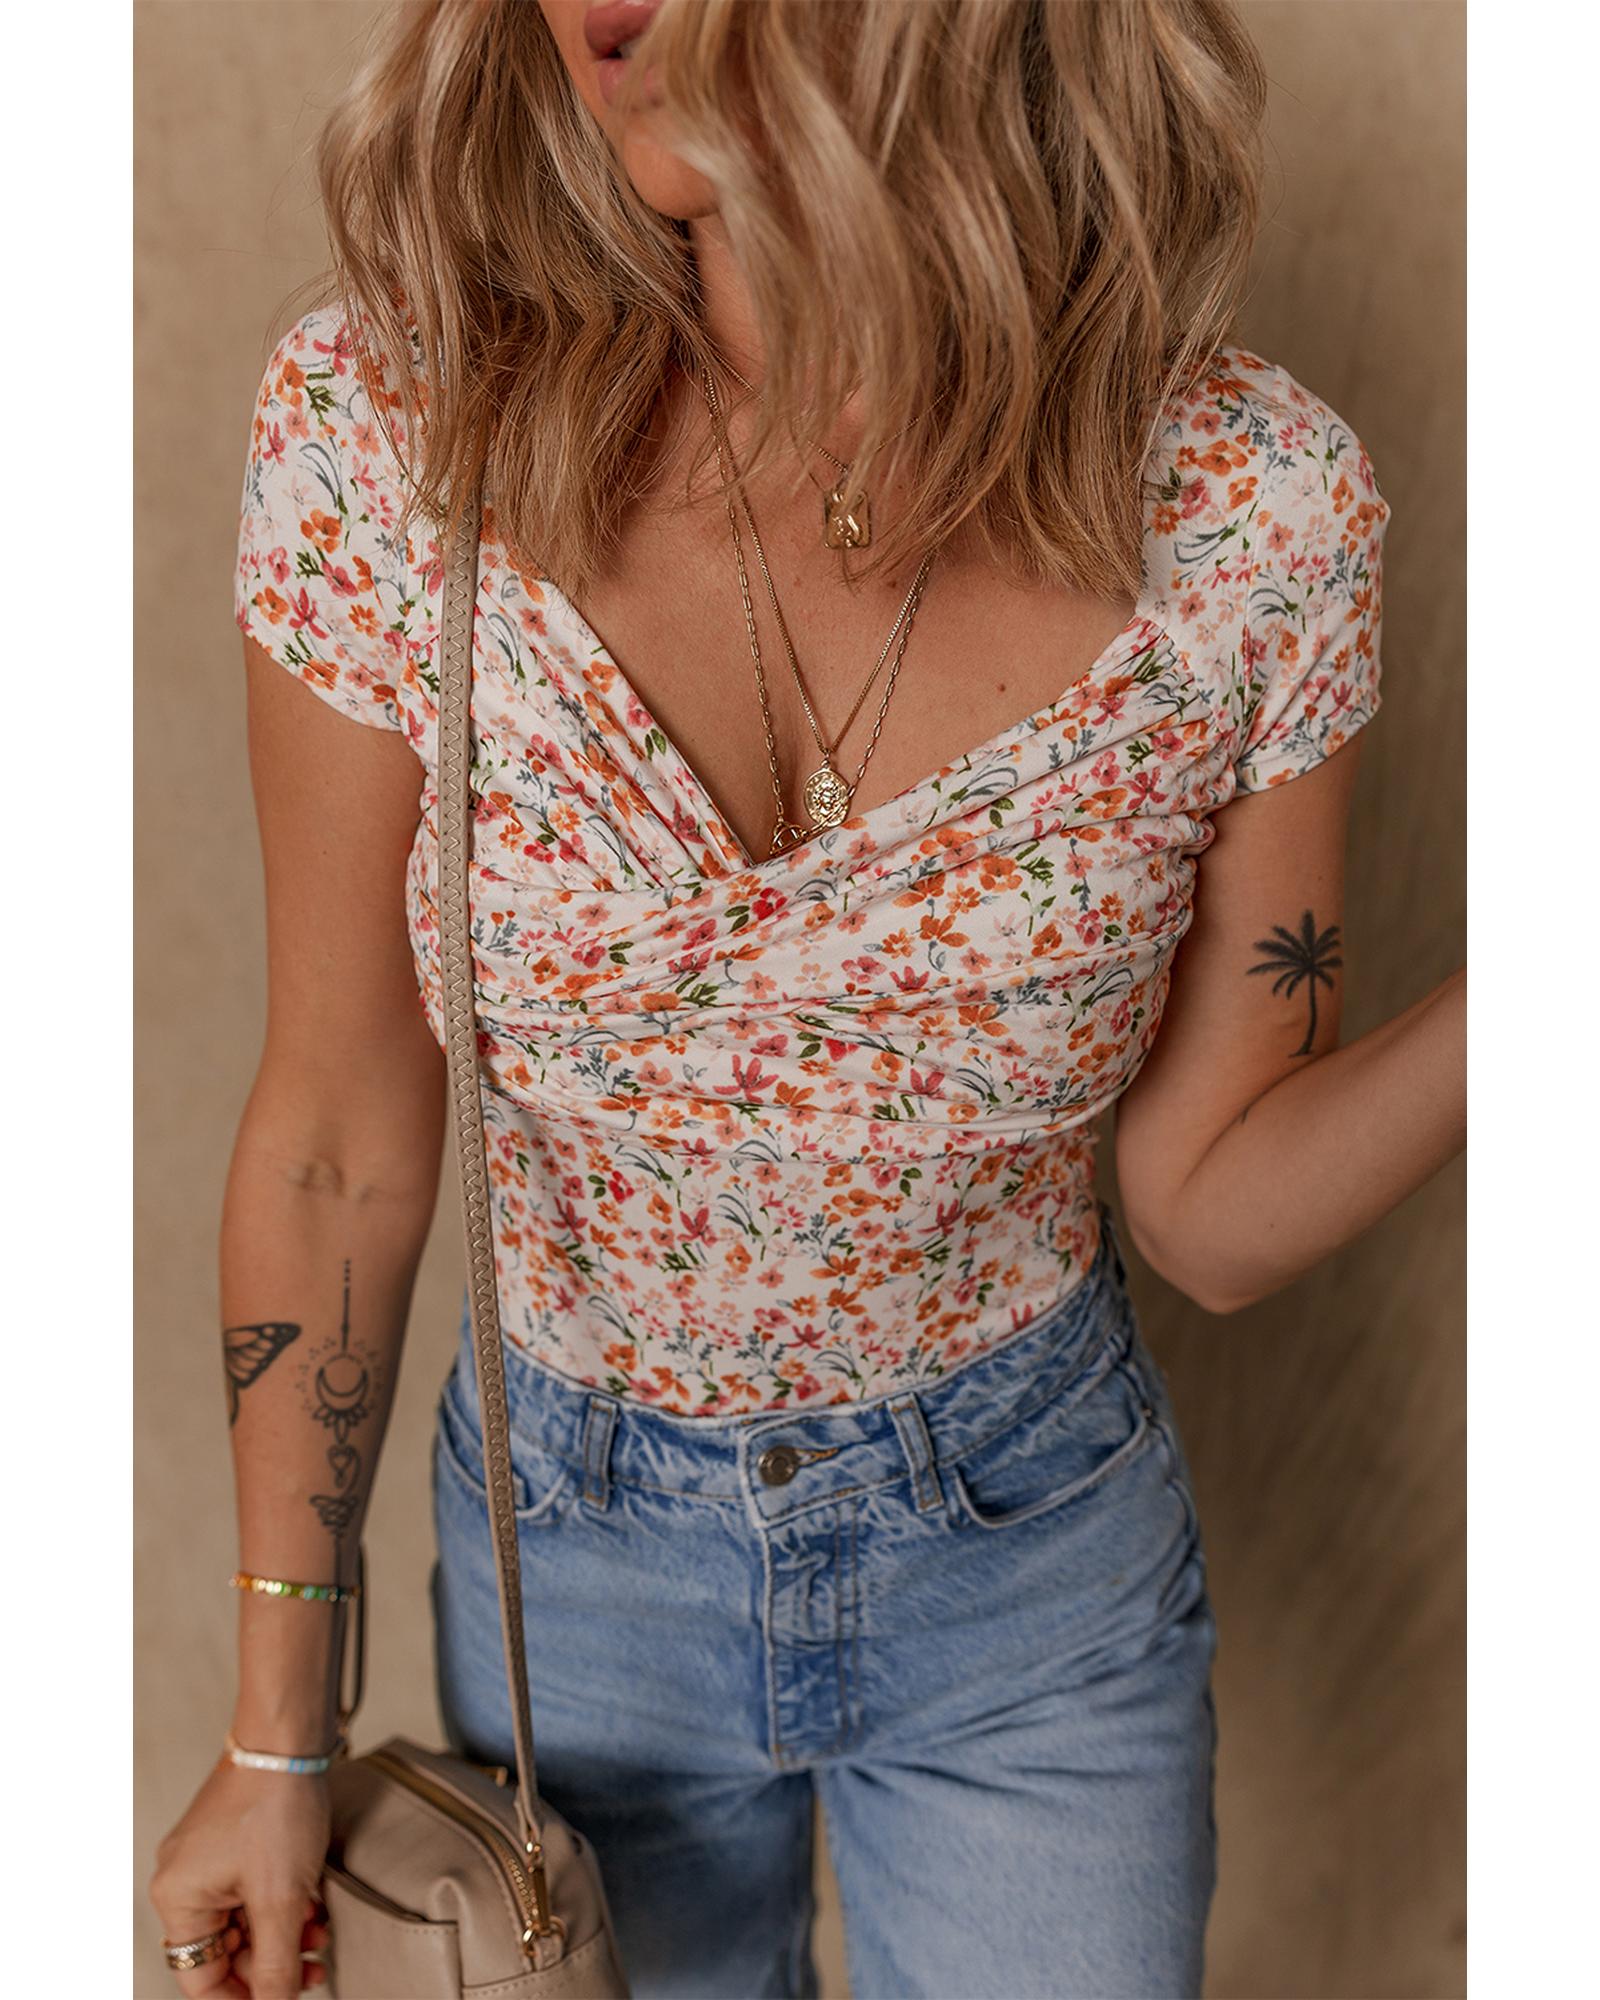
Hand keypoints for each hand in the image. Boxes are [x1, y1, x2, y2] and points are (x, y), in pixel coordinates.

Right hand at [149, 1754, 331, 1996]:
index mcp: (178, 1899)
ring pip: (242, 1919)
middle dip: (271, 1962)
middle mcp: (182, 1879)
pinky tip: (312, 1905)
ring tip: (320, 1934)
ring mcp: (206, 1857)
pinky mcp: (231, 1839)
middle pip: (224, 1950)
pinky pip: (250, 1889)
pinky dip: (279, 1902)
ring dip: (281, 1933)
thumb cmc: (275, 1806)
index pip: (200, 1978)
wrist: (289, 1739)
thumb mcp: (280, 1899)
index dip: (241, 1997)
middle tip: (315, 1968)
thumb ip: (275, 1964)